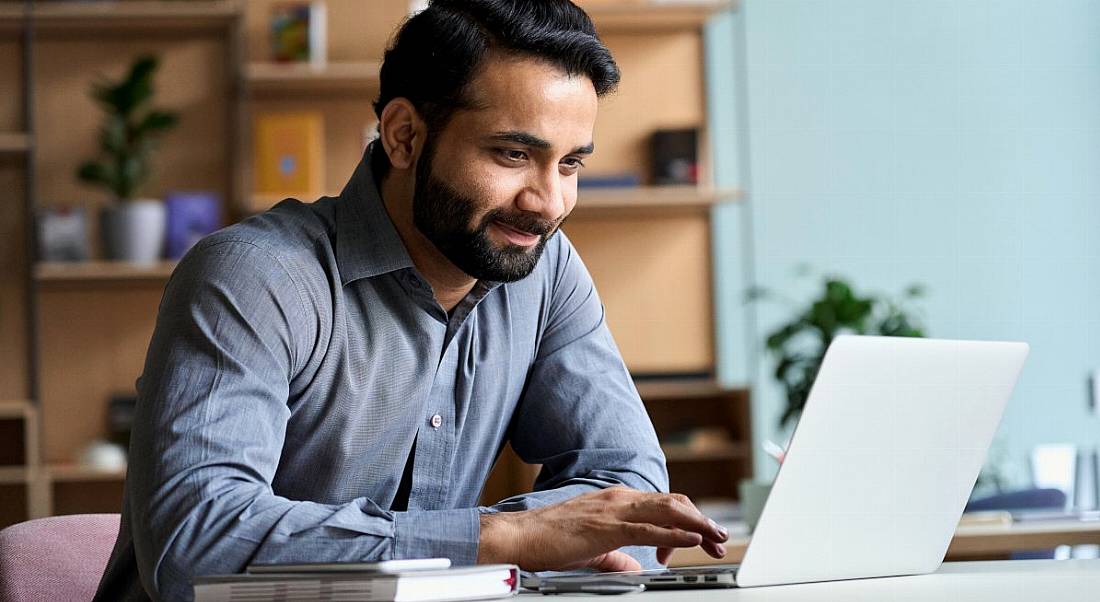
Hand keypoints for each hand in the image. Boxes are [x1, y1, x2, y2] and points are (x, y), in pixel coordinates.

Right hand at [477, 487, 727, 571]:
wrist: (519, 537)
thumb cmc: (549, 541)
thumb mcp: (592, 549)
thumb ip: (616, 556)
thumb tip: (635, 567)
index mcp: (616, 501)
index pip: (663, 505)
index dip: (688, 520)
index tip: (702, 539)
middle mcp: (619, 499)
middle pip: (673, 504)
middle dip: (701, 520)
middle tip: (720, 538)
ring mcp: (614, 510)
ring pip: (668, 511)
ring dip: (697, 524)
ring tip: (716, 537)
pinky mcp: (607, 527)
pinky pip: (649, 528)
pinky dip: (676, 533)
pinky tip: (692, 540)